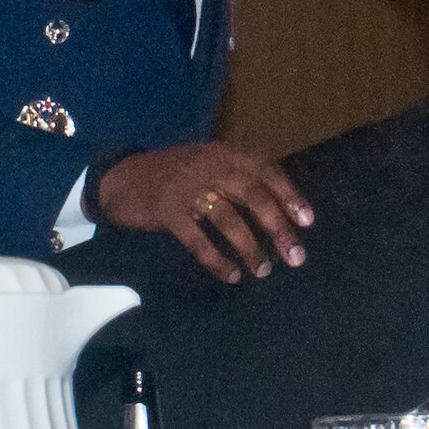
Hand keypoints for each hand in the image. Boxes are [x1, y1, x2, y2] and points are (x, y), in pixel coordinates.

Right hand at [96, 143, 313, 283]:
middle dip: (278, 228)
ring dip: (250, 248)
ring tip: (263, 270)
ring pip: (229, 220)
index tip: (308, 221)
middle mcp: (209, 166)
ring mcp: (187, 188)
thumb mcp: (206, 163)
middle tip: (296, 256)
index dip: (289, 196)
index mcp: (224, 153)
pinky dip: (217, 260)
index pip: (266, 171)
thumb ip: (236, 176)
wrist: (120, 178)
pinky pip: (198, 241)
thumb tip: (276, 206)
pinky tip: (231, 275)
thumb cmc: (172, 174)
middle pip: (253, 196)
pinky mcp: (167, 212)